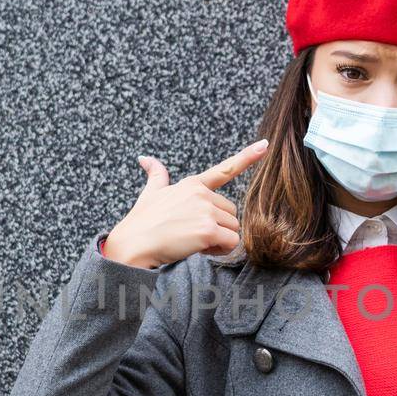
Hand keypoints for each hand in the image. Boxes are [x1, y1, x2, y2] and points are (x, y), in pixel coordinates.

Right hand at [101, 138, 268, 267]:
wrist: (132, 245)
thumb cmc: (140, 222)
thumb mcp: (150, 194)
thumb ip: (155, 175)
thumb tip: (145, 158)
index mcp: (192, 184)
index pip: (224, 169)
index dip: (247, 157)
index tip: (264, 145)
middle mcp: (201, 194)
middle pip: (231, 213)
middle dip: (218, 227)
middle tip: (193, 234)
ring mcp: (205, 210)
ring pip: (233, 229)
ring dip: (218, 240)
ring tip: (193, 242)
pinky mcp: (207, 229)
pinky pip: (230, 243)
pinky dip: (219, 251)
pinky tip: (200, 250)